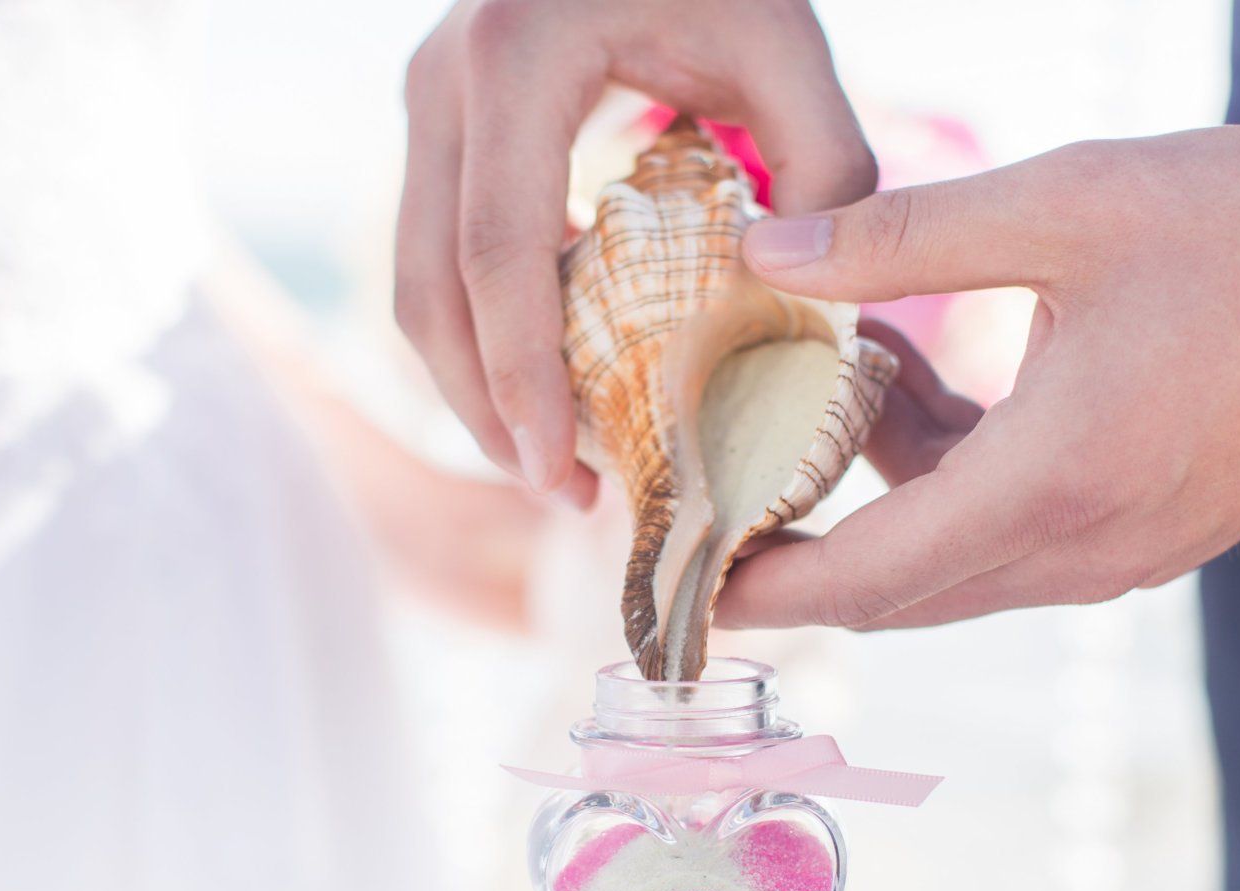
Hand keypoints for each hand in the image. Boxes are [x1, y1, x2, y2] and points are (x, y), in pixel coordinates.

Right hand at [395, 0, 874, 501]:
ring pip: (414, 284)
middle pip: (431, 291)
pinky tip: (548, 388)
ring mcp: (424, 103)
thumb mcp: (786, 38)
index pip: (499, 255)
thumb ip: (825, 166)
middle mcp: (442, 83)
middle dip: (487, 411)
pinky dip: (480, 336)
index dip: (521, 380)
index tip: (562, 474)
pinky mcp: (436, 128)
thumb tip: (812, 307)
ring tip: (554, 465)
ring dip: (473, 386)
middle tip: (565, 495)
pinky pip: (436, 257)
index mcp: (515, 60)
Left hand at [714, 126, 1239, 630]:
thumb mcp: (1065, 209)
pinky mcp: (1147, 536)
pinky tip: (931, 390)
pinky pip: (1012, 543)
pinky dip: (949, 491)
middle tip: (720, 492)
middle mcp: (1079, 550)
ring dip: (878, 503)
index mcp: (1047, 486)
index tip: (682, 581)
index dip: (759, 589)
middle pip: (895, 592)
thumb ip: (899, 237)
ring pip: (952, 567)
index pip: (861, 580)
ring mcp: (1120, 556)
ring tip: (837, 390)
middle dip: (798, 554)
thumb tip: (766, 248)